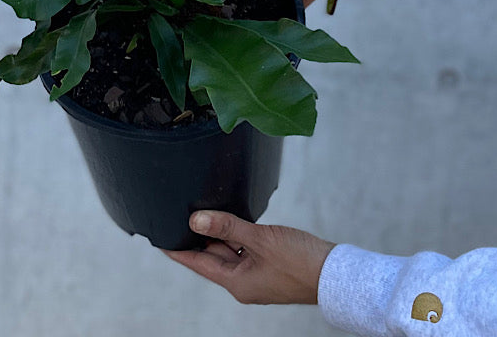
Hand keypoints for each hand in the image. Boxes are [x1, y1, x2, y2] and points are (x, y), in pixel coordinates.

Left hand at [163, 210, 334, 304]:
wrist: (336, 273)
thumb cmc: (301, 261)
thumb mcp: (259, 239)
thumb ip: (227, 227)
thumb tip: (196, 220)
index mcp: (237, 283)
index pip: (198, 263)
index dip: (179, 250)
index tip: (161, 240)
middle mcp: (244, 282)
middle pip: (213, 256)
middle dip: (199, 237)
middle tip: (181, 217)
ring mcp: (257, 276)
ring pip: (229, 251)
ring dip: (219, 234)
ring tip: (204, 214)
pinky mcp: (269, 267)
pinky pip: (245, 250)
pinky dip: (237, 236)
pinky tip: (234, 222)